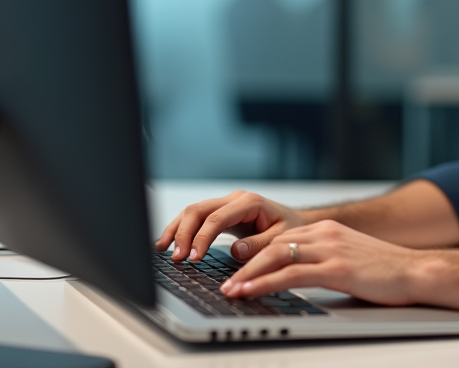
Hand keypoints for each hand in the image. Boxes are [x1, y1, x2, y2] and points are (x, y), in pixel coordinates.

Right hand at [155, 191, 309, 262]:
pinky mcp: (220, 212)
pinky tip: (170, 242)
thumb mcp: (281, 239)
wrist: (295, 221)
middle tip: (177, 258)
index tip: (193, 258)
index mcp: (249, 202)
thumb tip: (236, 251)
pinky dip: (181, 229)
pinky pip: (196, 218)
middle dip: (184, 234)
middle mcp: (234, 199)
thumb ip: (259, 245)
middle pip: (198, 210)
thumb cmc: (290, 229)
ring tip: (163, 250)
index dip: (202, 238)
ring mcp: (225, 204)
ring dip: (177, 230)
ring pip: (193, 211)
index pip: (217, 218)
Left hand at [221, 220, 422, 305]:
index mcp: (327, 230)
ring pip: (275, 257)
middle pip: (272, 244)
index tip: (237, 269)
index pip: (281, 239)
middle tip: (225, 281)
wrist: (418, 271)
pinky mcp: (336, 268)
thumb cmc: (387, 272)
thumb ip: (325, 261)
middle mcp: (325, 234)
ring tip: (230, 290)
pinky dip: (264, 283)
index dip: (255, 254)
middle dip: (245, 264)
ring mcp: (330, 249)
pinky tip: (250, 292)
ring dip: (247, 275)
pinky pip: (290, 274)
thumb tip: (299, 275)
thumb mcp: (350, 258)